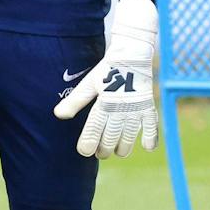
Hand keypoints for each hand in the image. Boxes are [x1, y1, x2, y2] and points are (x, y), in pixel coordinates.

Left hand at [53, 0, 158, 158]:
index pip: (93, 129)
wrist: (131, 55)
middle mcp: (120, 109)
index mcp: (103, 103)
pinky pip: (152, 127)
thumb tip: (58, 115)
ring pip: (129, 137)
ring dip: (123, 147)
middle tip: (100, 153)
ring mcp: (135, 110)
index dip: (87, 143)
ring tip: (117, 151)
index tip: (84, 152)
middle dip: (103, 149)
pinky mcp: (148, 107)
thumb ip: (74, 101)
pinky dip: (150, 138)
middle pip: (110, 137)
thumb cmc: (106, 71)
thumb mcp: (88, 84)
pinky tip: (146, 147)